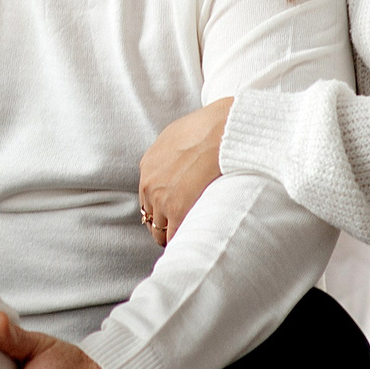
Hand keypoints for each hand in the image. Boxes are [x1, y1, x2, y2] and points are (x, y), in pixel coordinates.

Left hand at [139, 98, 231, 244]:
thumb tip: (179, 164)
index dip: (162, 209)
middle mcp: (149, 185)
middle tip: (184, 229)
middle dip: (166, 224)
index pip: (148, 198)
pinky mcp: (177, 210)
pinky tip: (195, 239)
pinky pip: (175, 236)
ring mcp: (161, 199)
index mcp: (148, 167)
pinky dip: (183, 240)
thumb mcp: (176, 136)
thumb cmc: (208, 128)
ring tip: (192, 237)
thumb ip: (170, 155)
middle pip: (151, 217)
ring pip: (161, 230)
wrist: (221, 132)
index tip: (174, 215)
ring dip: (174, 234)